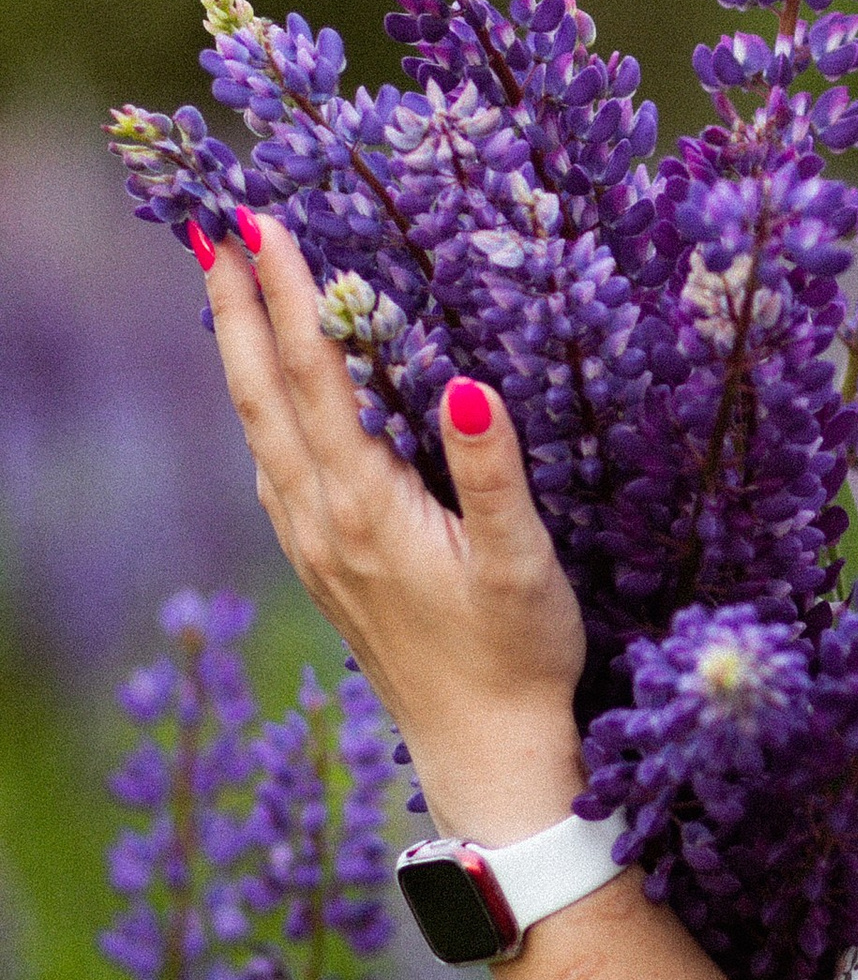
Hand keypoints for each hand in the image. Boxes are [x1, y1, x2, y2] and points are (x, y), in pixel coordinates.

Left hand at [201, 215, 588, 842]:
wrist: (487, 755)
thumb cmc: (520, 657)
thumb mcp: (523, 563)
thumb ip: (494, 471)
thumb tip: (466, 383)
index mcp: (367, 508)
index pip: (313, 377)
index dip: (288, 295)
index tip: (262, 223)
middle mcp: (322, 522)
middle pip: (260, 393)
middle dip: (236, 305)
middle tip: (211, 227)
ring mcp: (314, 547)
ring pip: (259, 427)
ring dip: (240, 350)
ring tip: (227, 285)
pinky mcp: (325, 565)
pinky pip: (275, 463)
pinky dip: (262, 405)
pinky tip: (267, 392)